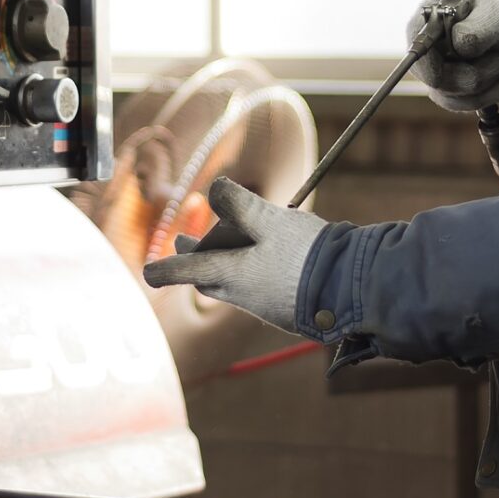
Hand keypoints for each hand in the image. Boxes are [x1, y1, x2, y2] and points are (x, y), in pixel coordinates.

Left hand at [142, 177, 326, 335]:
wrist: (351, 289)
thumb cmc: (307, 255)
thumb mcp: (271, 221)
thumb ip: (240, 205)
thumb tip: (215, 188)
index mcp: (233, 275)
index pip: (188, 271)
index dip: (166, 269)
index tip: (147, 273)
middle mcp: (244, 295)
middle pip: (210, 278)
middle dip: (195, 260)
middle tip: (184, 245)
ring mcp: (265, 305)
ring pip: (234, 284)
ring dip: (224, 264)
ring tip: (223, 246)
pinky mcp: (286, 308)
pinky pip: (258, 290)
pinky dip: (251, 273)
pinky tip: (266, 261)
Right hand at [413, 0, 498, 111]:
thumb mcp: (497, 13)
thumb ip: (477, 29)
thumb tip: (457, 47)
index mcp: (429, 14)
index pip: (417, 44)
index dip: (427, 63)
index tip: (443, 76)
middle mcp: (425, 42)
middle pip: (432, 76)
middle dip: (470, 75)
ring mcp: (433, 66)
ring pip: (446, 95)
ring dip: (482, 86)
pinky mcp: (446, 85)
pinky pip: (457, 103)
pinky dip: (484, 98)